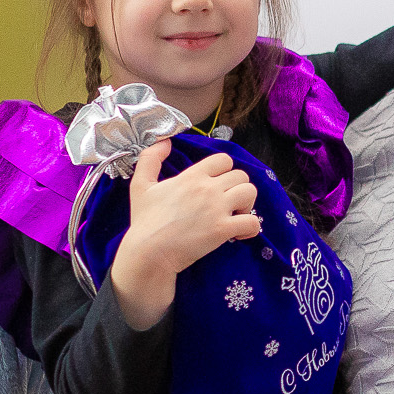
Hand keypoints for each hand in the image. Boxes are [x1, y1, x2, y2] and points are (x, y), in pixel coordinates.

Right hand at [108, 140, 260, 329]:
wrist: (149, 252)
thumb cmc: (144, 221)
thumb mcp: (140, 185)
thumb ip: (150, 158)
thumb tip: (165, 141)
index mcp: (191, 176)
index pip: (223, 160)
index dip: (225, 172)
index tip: (218, 187)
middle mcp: (207, 188)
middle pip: (241, 175)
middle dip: (238, 189)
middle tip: (228, 205)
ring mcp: (216, 208)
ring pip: (250, 192)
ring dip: (248, 204)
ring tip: (235, 216)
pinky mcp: (222, 230)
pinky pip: (253, 222)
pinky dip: (251, 228)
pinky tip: (238, 235)